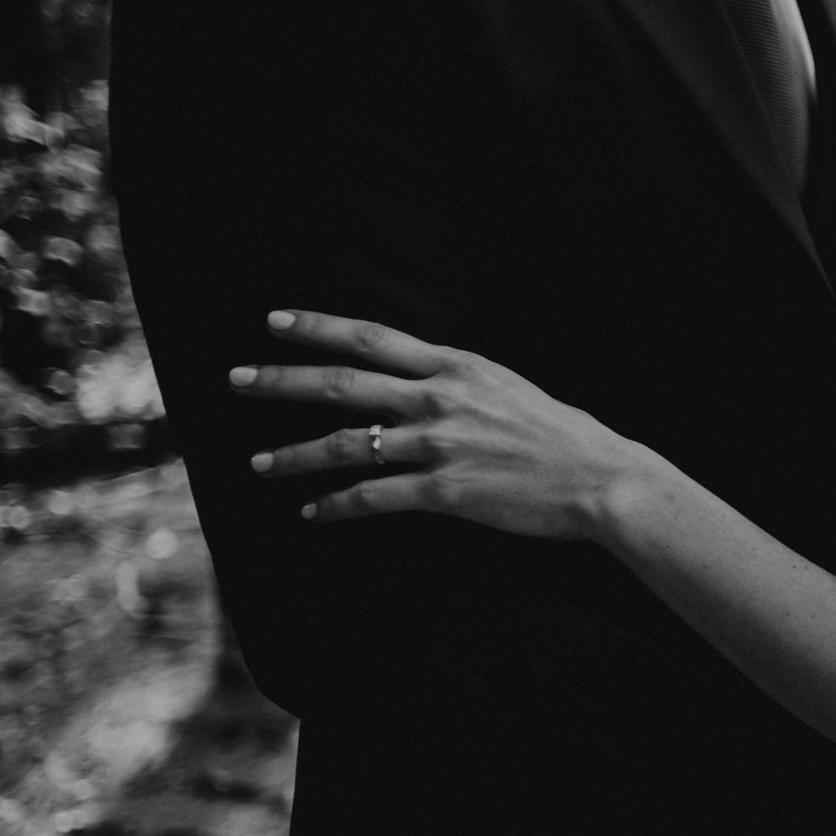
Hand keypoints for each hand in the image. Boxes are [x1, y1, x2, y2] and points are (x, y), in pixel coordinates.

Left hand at [230, 310, 642, 537]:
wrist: (600, 478)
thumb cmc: (564, 437)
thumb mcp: (510, 387)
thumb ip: (462, 381)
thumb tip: (427, 380)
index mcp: (457, 366)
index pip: (373, 337)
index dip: (318, 328)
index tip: (274, 322)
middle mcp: (440, 398)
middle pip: (343, 384)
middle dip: (281, 381)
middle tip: (234, 379)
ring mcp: (440, 445)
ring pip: (348, 446)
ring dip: (295, 454)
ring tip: (258, 464)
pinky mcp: (445, 491)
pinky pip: (374, 497)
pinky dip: (336, 506)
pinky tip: (312, 513)